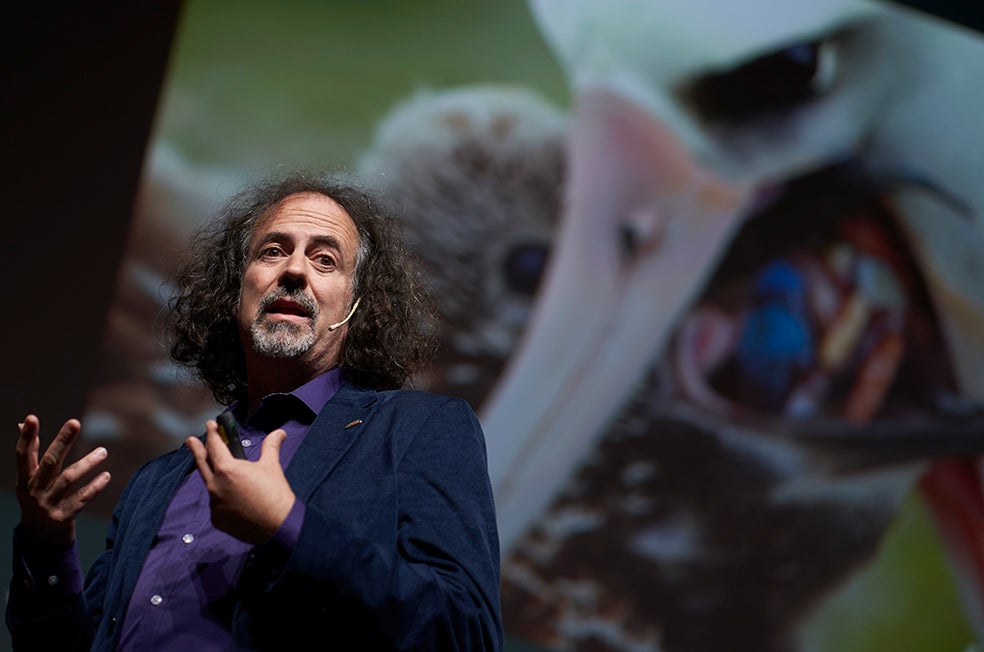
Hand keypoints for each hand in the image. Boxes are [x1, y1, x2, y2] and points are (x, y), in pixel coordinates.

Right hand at [14, 415, 110, 549]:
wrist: (39, 539)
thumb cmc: (37, 499)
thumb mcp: (29, 478)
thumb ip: (30, 452)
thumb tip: (21, 423)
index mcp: (25, 479)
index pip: (23, 454)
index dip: (27, 437)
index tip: (31, 418)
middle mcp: (34, 490)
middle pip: (49, 462)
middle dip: (61, 441)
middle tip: (75, 422)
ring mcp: (47, 505)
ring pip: (68, 479)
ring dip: (87, 463)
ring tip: (103, 451)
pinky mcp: (62, 518)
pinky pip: (81, 500)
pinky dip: (94, 487)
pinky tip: (106, 476)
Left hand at [186, 421, 295, 543]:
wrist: (278, 525)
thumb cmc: (275, 494)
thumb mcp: (271, 466)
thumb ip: (270, 446)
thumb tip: (279, 433)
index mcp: (227, 469)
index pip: (215, 445)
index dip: (212, 433)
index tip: (210, 425)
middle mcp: (215, 485)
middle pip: (202, 463)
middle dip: (196, 449)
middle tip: (190, 441)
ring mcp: (214, 504)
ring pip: (211, 485)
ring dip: (215, 477)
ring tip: (223, 475)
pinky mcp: (217, 519)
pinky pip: (217, 504)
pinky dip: (223, 498)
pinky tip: (235, 499)